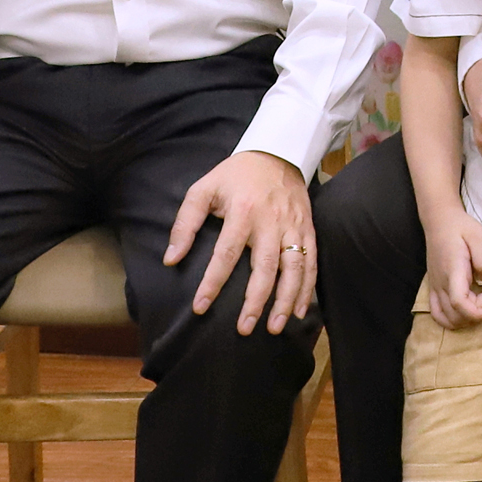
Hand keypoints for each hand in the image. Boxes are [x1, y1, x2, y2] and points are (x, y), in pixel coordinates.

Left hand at [164, 150, 314, 334]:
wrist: (277, 152)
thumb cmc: (235, 175)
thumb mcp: (203, 189)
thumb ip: (185, 223)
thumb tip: (171, 259)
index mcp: (243, 212)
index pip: (226, 254)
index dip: (213, 283)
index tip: (201, 307)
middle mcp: (271, 222)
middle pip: (265, 268)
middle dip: (255, 302)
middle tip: (243, 329)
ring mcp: (293, 227)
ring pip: (293, 269)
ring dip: (285, 301)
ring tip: (275, 327)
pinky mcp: (308, 229)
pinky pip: (311, 263)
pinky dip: (307, 288)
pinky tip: (298, 310)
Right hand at [422, 209, 481, 329]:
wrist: (439, 220)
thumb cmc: (461, 227)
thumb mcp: (479, 237)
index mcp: (453, 271)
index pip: (460, 303)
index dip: (477, 314)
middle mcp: (440, 283)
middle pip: (456, 315)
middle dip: (478, 312)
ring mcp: (434, 287)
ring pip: (446, 319)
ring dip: (466, 318)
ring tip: (481, 301)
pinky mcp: (433, 287)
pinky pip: (438, 313)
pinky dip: (452, 319)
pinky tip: (466, 308)